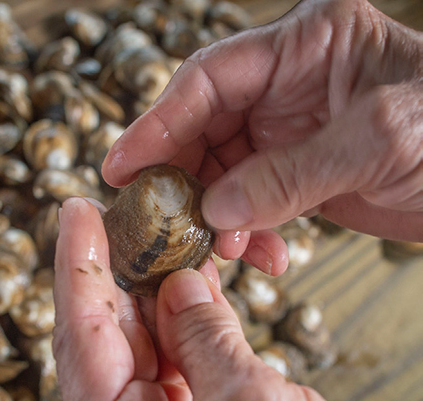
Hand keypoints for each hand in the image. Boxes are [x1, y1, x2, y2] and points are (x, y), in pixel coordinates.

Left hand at [53, 197, 402, 400]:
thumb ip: (205, 342)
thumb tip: (178, 284)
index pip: (80, 340)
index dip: (78, 267)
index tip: (74, 213)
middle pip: (105, 341)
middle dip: (117, 272)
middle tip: (126, 213)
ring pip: (142, 350)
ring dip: (155, 293)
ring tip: (163, 236)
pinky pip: (173, 369)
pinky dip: (184, 326)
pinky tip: (189, 284)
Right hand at [102, 0, 422, 260]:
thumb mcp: (379, 140)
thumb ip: (291, 174)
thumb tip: (216, 211)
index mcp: (306, 44)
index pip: (209, 78)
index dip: (159, 121)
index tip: (122, 165)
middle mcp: (288, 83)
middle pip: (204, 127)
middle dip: (182, 178)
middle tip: (160, 222)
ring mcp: (289, 130)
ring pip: (220, 172)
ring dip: (214, 216)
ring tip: (222, 250)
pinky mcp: (296, 173)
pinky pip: (250, 202)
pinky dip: (246, 233)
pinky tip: (260, 256)